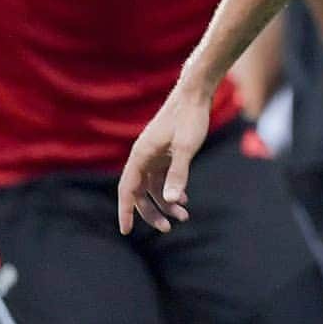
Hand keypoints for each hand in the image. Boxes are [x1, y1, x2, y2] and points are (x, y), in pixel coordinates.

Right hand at [117, 85, 209, 234]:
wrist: (197, 92)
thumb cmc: (190, 117)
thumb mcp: (185, 147)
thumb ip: (177, 173)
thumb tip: (169, 200)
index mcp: (141, 155)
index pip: (127, 190)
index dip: (125, 211)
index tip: (126, 231)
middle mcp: (143, 156)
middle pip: (141, 193)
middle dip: (153, 212)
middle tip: (167, 228)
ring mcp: (154, 154)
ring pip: (154, 186)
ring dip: (166, 202)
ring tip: (184, 216)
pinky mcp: (165, 151)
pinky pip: (163, 177)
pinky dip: (172, 189)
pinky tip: (184, 199)